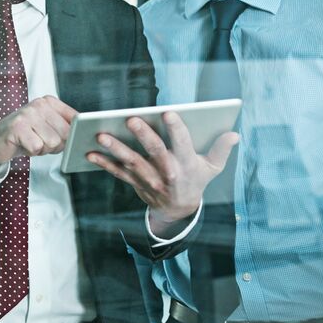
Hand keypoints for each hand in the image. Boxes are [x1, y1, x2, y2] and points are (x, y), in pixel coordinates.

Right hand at [0, 96, 78, 167]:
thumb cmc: (24, 136)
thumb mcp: (46, 127)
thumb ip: (64, 128)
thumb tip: (82, 137)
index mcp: (49, 102)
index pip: (75, 119)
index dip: (74, 134)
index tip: (68, 140)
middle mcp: (39, 104)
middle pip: (65, 133)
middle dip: (56, 145)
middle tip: (41, 142)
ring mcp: (27, 114)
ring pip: (53, 142)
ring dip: (43, 149)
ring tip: (31, 142)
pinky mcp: (17, 127)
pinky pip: (37, 147)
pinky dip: (31, 152)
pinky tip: (23, 145)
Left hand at [87, 112, 238, 233]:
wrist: (179, 210)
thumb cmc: (196, 179)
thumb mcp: (212, 168)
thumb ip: (221, 149)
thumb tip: (233, 134)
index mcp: (187, 164)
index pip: (183, 144)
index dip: (176, 129)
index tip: (168, 113)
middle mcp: (167, 173)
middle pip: (155, 152)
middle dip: (143, 136)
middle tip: (130, 119)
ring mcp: (149, 179)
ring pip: (132, 163)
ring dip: (116, 149)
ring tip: (101, 135)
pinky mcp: (135, 183)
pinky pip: (117, 173)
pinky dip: (103, 163)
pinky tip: (89, 153)